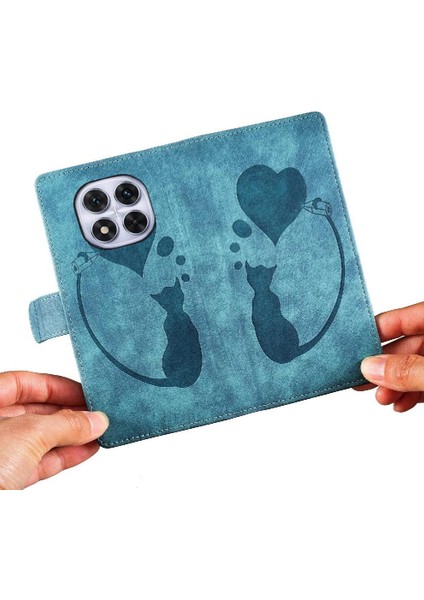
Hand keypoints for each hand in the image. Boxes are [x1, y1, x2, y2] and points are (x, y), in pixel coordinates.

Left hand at [0, 371, 108, 488]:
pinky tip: (86, 450)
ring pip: (39, 438)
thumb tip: (95, 420)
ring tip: (99, 434)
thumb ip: (66, 424)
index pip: (25, 383)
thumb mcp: (29, 434)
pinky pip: (39, 461)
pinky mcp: (6, 478)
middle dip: (69, 413)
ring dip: (72, 436)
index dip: (59, 387)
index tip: (86, 394)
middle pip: (35, 411)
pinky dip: (64, 455)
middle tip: (97, 416)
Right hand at [356, 301, 423, 411]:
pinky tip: (400, 403)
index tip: (354, 346)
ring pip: (416, 365)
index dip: (378, 331)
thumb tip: (371, 367)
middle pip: (408, 344)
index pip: (405, 317)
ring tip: (381, 397)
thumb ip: (408, 370)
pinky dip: (412, 391)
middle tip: (360, 379)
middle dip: (385, 366)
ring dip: (396, 383)